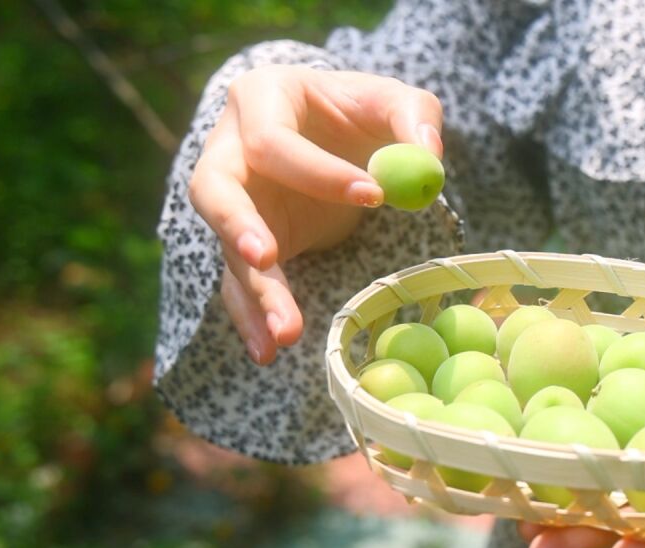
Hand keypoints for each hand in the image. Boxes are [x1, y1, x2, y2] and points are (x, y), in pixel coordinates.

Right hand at [189, 66, 443, 363]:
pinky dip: (253, 318)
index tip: (374, 196)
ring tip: (285, 334)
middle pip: (216, 189)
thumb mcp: (392, 100)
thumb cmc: (359, 111)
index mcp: (261, 98)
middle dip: (240, 225)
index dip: (319, 171)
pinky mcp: (244, 242)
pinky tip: (267, 352)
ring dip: (255, 292)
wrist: (334, 131)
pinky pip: (240, 283)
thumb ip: (415, 116)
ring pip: (228, 247)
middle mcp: (229, 149)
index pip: (273, 140)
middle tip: (267, 257)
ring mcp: (231, 200)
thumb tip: (428, 159)